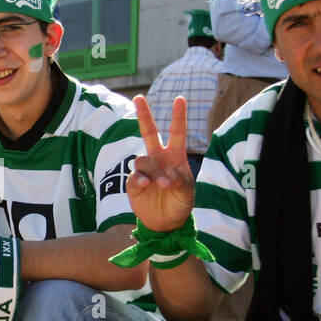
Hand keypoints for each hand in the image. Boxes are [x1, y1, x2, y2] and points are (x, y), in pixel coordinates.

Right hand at [127, 94, 195, 231]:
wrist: (166, 223)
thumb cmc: (180, 204)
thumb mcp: (186, 193)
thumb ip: (179, 182)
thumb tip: (166, 175)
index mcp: (175, 157)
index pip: (177, 133)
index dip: (178, 116)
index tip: (179, 99)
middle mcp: (159, 159)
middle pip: (149, 133)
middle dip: (144, 115)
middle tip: (138, 97)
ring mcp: (146, 170)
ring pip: (143, 159)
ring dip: (153, 170)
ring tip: (163, 184)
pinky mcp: (134, 182)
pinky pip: (135, 175)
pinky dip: (140, 179)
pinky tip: (146, 185)